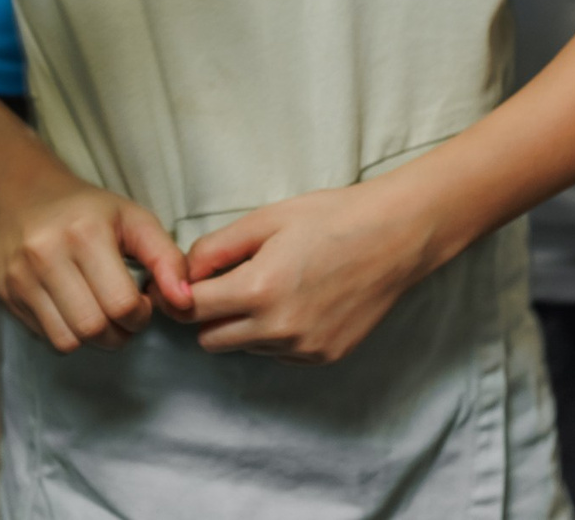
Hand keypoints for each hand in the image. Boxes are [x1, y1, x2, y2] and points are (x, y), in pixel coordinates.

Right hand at [0, 152, 190, 352]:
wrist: (20, 194)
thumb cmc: (86, 210)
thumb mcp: (133, 219)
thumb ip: (167, 258)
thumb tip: (185, 301)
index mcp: (85, 233)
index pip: (121, 304)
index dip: (140, 315)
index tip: (141, 301)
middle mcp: (47, 254)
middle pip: (94, 329)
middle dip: (119, 332)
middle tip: (123, 314)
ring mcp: (21, 276)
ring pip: (67, 341)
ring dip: (93, 339)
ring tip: (100, 314)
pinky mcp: (7, 294)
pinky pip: (46, 338)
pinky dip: (68, 334)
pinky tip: (74, 309)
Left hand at [181, 178, 433, 363]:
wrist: (396, 235)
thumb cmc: (330, 218)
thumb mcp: (265, 220)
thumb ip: (215, 249)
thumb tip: (183, 273)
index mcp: (259, 290)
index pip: (192, 310)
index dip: (178, 296)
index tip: (178, 285)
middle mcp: (279, 329)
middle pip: (211, 340)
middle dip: (208, 314)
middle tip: (223, 284)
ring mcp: (304, 348)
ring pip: (244, 348)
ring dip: (242, 325)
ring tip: (269, 286)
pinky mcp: (324, 356)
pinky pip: (278, 354)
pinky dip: (274, 335)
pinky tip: (296, 301)